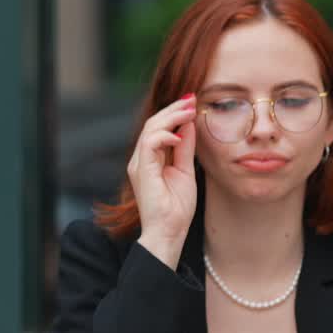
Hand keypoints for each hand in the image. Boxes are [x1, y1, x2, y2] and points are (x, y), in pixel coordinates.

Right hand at [129, 94, 198, 268]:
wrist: (169, 232)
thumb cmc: (176, 208)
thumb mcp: (186, 170)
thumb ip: (185, 148)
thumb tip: (189, 125)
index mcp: (150, 159)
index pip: (159, 128)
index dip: (174, 113)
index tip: (192, 102)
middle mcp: (141, 159)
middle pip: (153, 123)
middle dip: (173, 109)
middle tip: (192, 99)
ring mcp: (139, 165)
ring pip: (150, 129)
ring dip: (171, 117)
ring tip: (189, 110)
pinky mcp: (141, 171)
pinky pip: (149, 144)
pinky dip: (164, 135)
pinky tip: (179, 135)